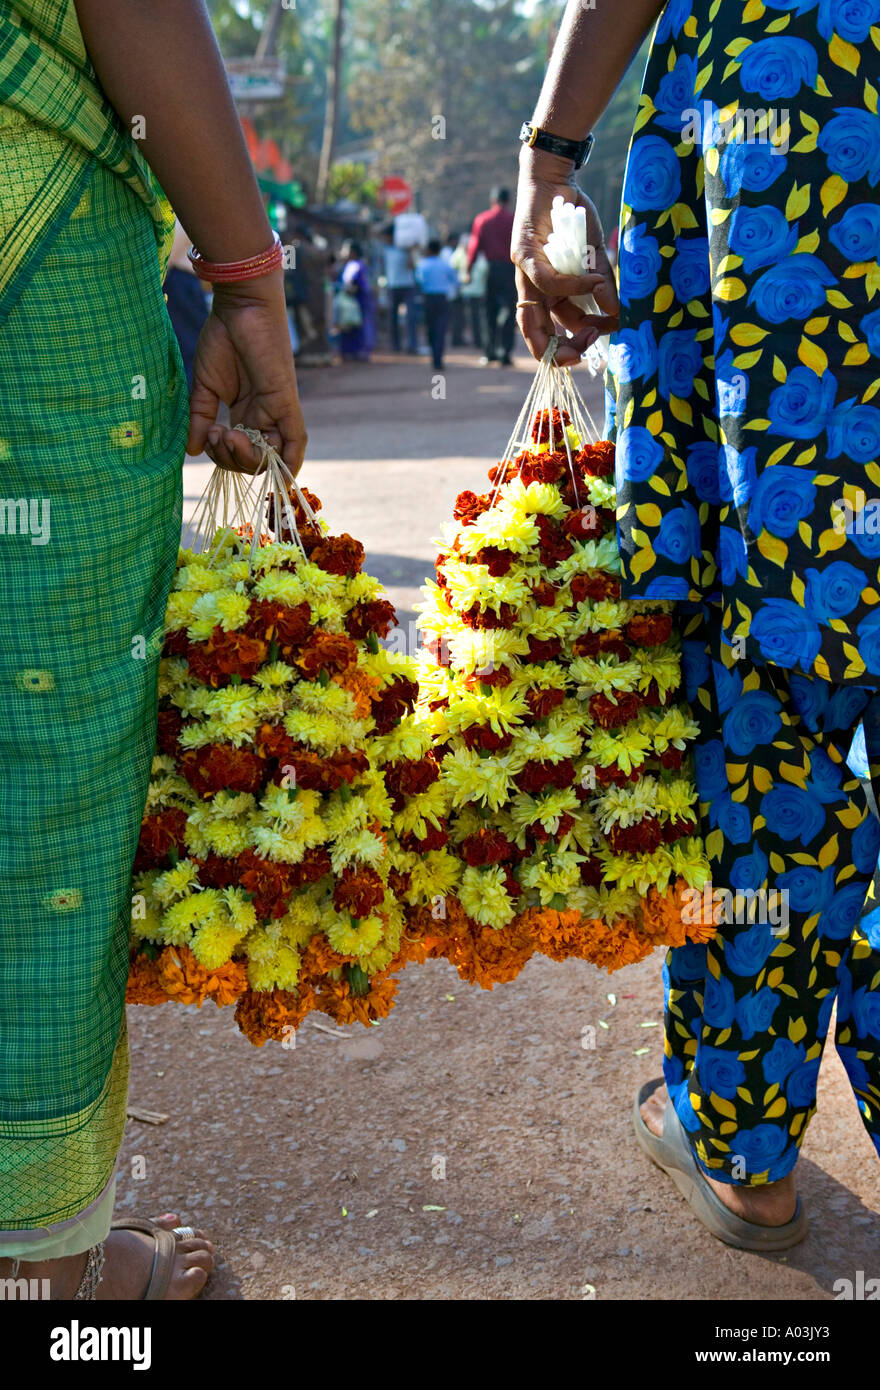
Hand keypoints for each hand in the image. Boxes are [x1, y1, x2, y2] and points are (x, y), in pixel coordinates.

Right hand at [188, 270, 307, 475]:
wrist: (240, 306)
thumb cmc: (223, 337)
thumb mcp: (205, 386)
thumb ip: (200, 418)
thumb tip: (193, 450)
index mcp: (246, 413)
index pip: (238, 453)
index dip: (222, 457)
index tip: (206, 438)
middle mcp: (264, 417)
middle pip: (254, 461)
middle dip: (231, 460)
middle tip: (216, 436)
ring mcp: (277, 411)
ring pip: (271, 457)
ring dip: (247, 460)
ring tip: (227, 436)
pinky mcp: (287, 402)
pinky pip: (296, 441)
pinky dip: (290, 463)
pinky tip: (280, 476)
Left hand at [512, 147, 619, 365]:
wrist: (557, 180)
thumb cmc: (574, 219)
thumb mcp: (594, 257)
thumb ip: (603, 286)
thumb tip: (617, 313)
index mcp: (547, 296)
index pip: (552, 334)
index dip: (569, 348)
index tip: (598, 345)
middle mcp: (532, 290)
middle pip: (537, 335)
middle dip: (562, 353)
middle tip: (589, 352)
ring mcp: (524, 275)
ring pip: (535, 317)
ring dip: (569, 327)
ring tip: (598, 327)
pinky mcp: (523, 256)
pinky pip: (547, 282)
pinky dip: (573, 286)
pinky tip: (594, 282)